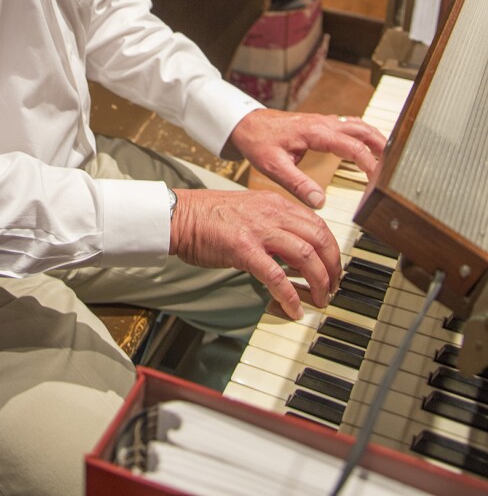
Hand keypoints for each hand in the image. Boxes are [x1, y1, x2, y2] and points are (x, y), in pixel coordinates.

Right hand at [169, 187, 341, 318]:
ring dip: (319, 282)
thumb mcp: (249, 210)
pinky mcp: (244, 249)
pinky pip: (277, 276)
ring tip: (320, 300)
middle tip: (333, 287)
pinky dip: (290, 296)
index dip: (331, 249)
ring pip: (306, 256)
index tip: (333, 268)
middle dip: (333, 267)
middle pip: (320, 239)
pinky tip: (294, 309)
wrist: (179, 215)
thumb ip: (274, 225)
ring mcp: (259, 230)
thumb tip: (294, 252)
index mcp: (275, 203)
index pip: (317, 224)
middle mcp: (272, 213)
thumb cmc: (208, 216)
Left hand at [228, 108, 385, 209]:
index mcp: (315, 132)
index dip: (369, 163)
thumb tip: (320, 202)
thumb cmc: (257, 141)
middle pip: (362, 130)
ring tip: (389, 158)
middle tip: (395, 166)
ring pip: (358, 125)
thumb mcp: (274, 166)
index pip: (352, 146)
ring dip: (375, 139)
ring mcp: (322, 122)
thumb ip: (298, 184)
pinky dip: (363, 135)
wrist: (245, 123)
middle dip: (381, 147)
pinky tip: (367, 147)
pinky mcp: (320, 124)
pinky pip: (348, 126)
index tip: (379, 180)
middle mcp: (323, 123)